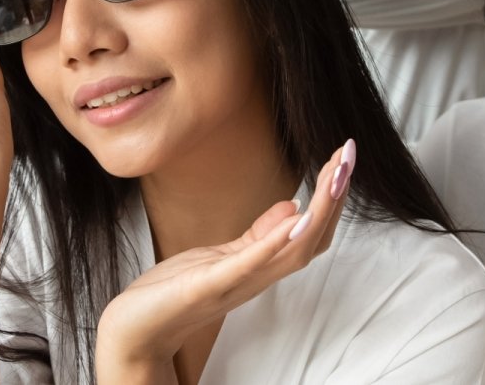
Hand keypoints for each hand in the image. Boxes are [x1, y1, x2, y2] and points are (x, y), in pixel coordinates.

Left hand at [94, 141, 356, 374]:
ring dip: (318, 213)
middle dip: (334, 198)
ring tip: (334, 176)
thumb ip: (259, 236)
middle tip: (348, 155)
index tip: (344, 159)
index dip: (332, 199)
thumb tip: (293, 206)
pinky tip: (293, 218)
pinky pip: (248, 265)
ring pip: (292, 251)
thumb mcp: (222, 256)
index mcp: (260, 267)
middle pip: (313, 240)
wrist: (135, 330)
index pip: (311, 233)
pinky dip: (274, 243)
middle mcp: (256, 277)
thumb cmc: (175, 291)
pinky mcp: (208, 286)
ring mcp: (235, 283)